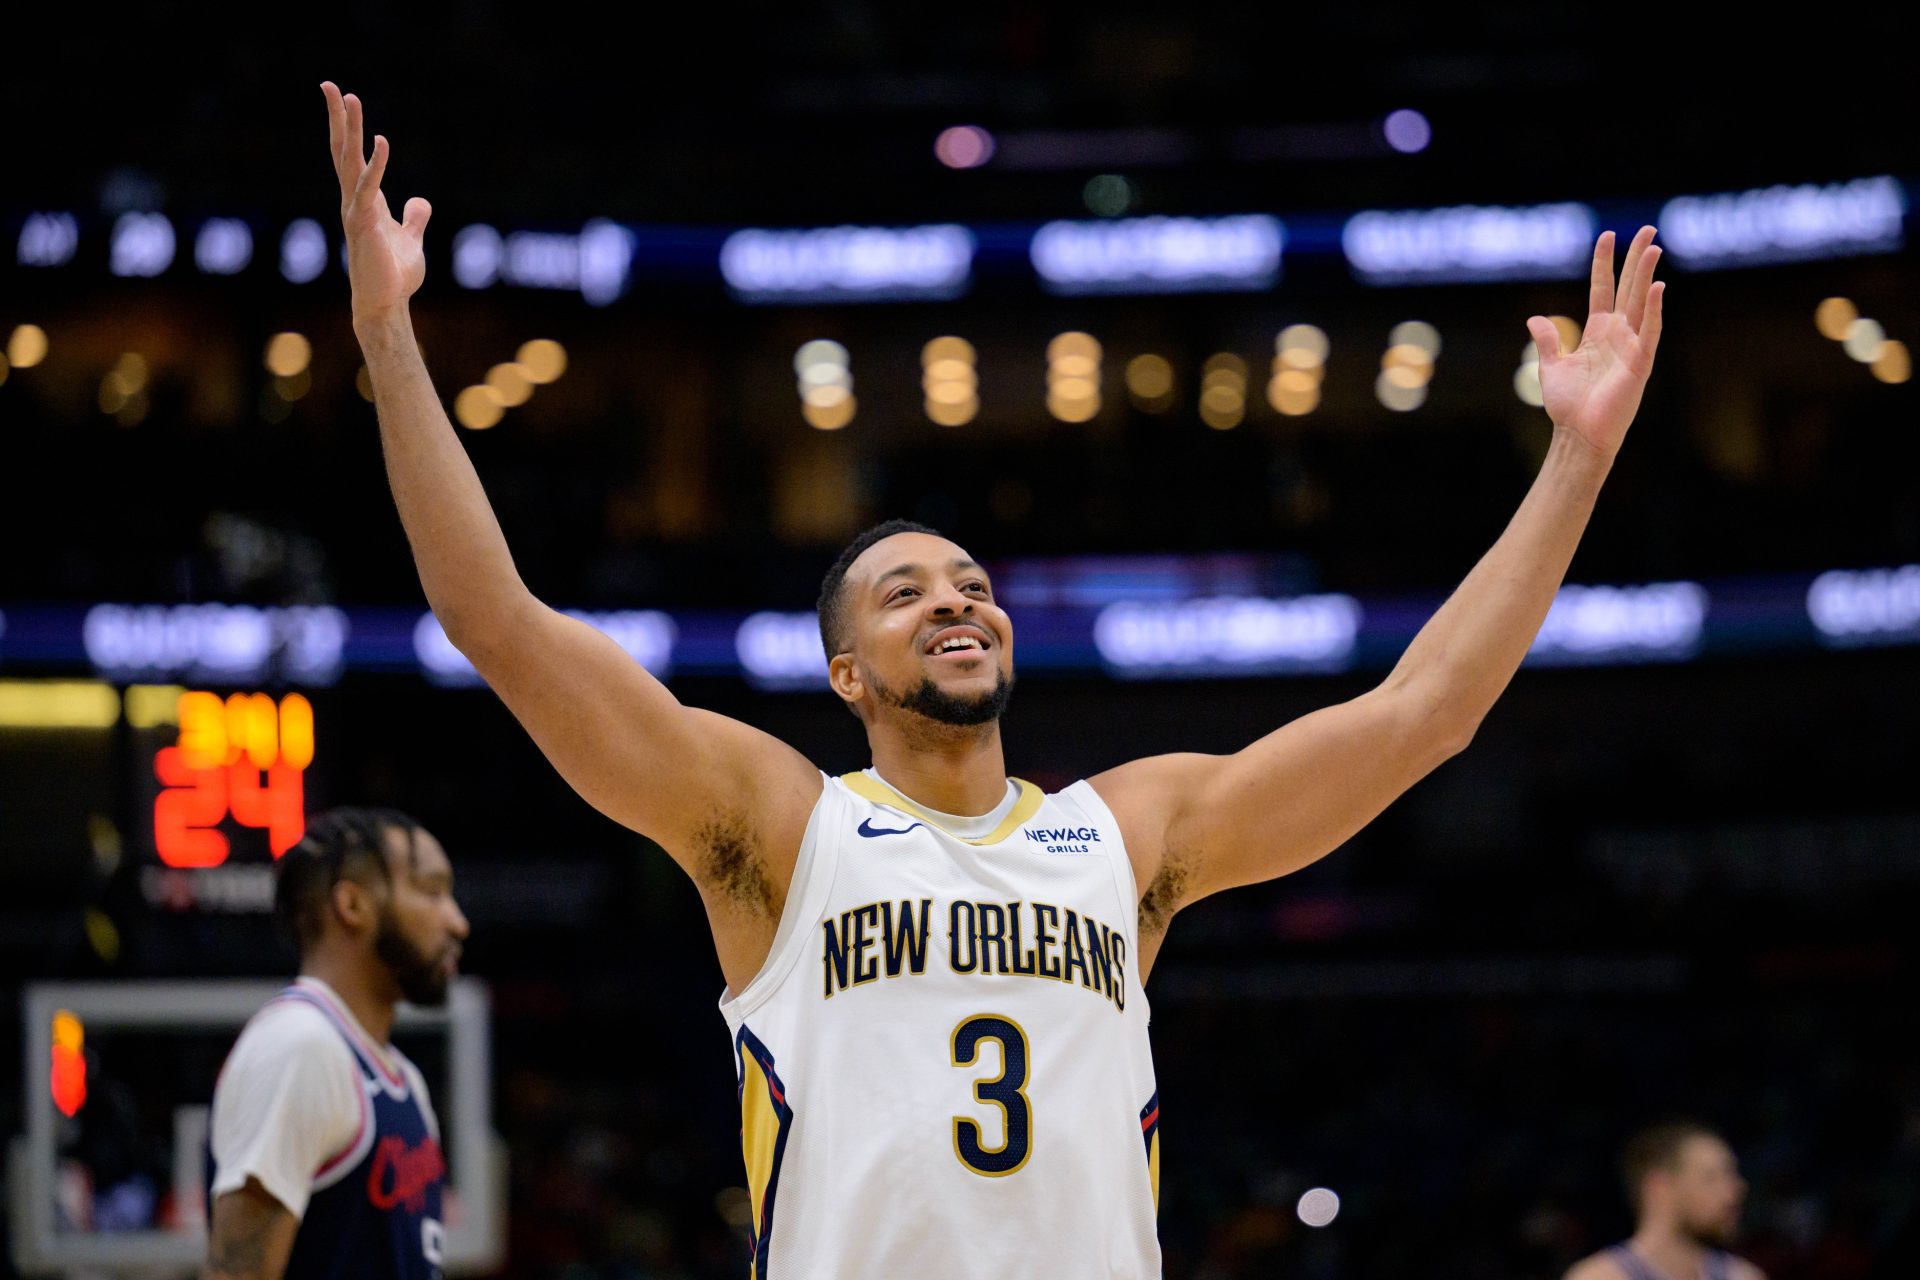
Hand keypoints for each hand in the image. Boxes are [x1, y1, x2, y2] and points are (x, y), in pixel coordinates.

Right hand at [322, 82, 430, 324]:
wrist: (386, 304)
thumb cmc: (394, 276)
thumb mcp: (411, 240)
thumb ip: (414, 219)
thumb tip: (419, 200)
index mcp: (365, 199)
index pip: (353, 156)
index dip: (348, 128)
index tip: (343, 99)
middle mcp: (355, 200)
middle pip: (343, 150)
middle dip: (338, 118)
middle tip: (329, 85)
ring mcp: (356, 210)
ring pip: (349, 161)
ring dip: (348, 129)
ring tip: (347, 97)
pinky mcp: (364, 224)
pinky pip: (368, 188)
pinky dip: (376, 164)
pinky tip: (381, 141)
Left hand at [1528, 226, 1665, 460]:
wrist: (1578, 434)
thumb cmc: (1568, 406)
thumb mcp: (1550, 367)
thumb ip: (1547, 341)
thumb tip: (1535, 318)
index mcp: (1597, 332)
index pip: (1602, 289)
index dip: (1604, 263)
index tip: (1607, 236)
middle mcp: (1617, 334)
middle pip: (1628, 287)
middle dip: (1636, 258)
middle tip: (1648, 228)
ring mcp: (1631, 346)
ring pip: (1641, 302)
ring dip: (1647, 274)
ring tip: (1654, 246)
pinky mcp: (1640, 363)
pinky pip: (1649, 331)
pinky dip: (1653, 309)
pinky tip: (1657, 287)